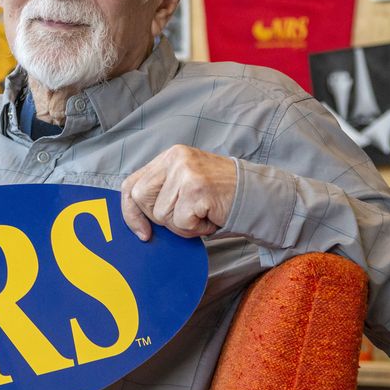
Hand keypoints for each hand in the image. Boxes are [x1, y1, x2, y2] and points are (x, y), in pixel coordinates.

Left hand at [120, 145, 236, 240]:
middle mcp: (175, 159)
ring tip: (203, 214)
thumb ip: (161, 194)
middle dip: (160, 218)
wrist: (260, 196)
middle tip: (186, 216)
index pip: (131, 184)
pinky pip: (181, 222)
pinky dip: (196, 229)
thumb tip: (137, 222)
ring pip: (162, 215)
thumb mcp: (185, 185)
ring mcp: (186, 172)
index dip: (130, 212)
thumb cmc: (220, 196)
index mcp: (168, 157)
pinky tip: (210, 217)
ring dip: (183, 225)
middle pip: (141, 199)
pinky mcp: (197, 189)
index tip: (142, 232)